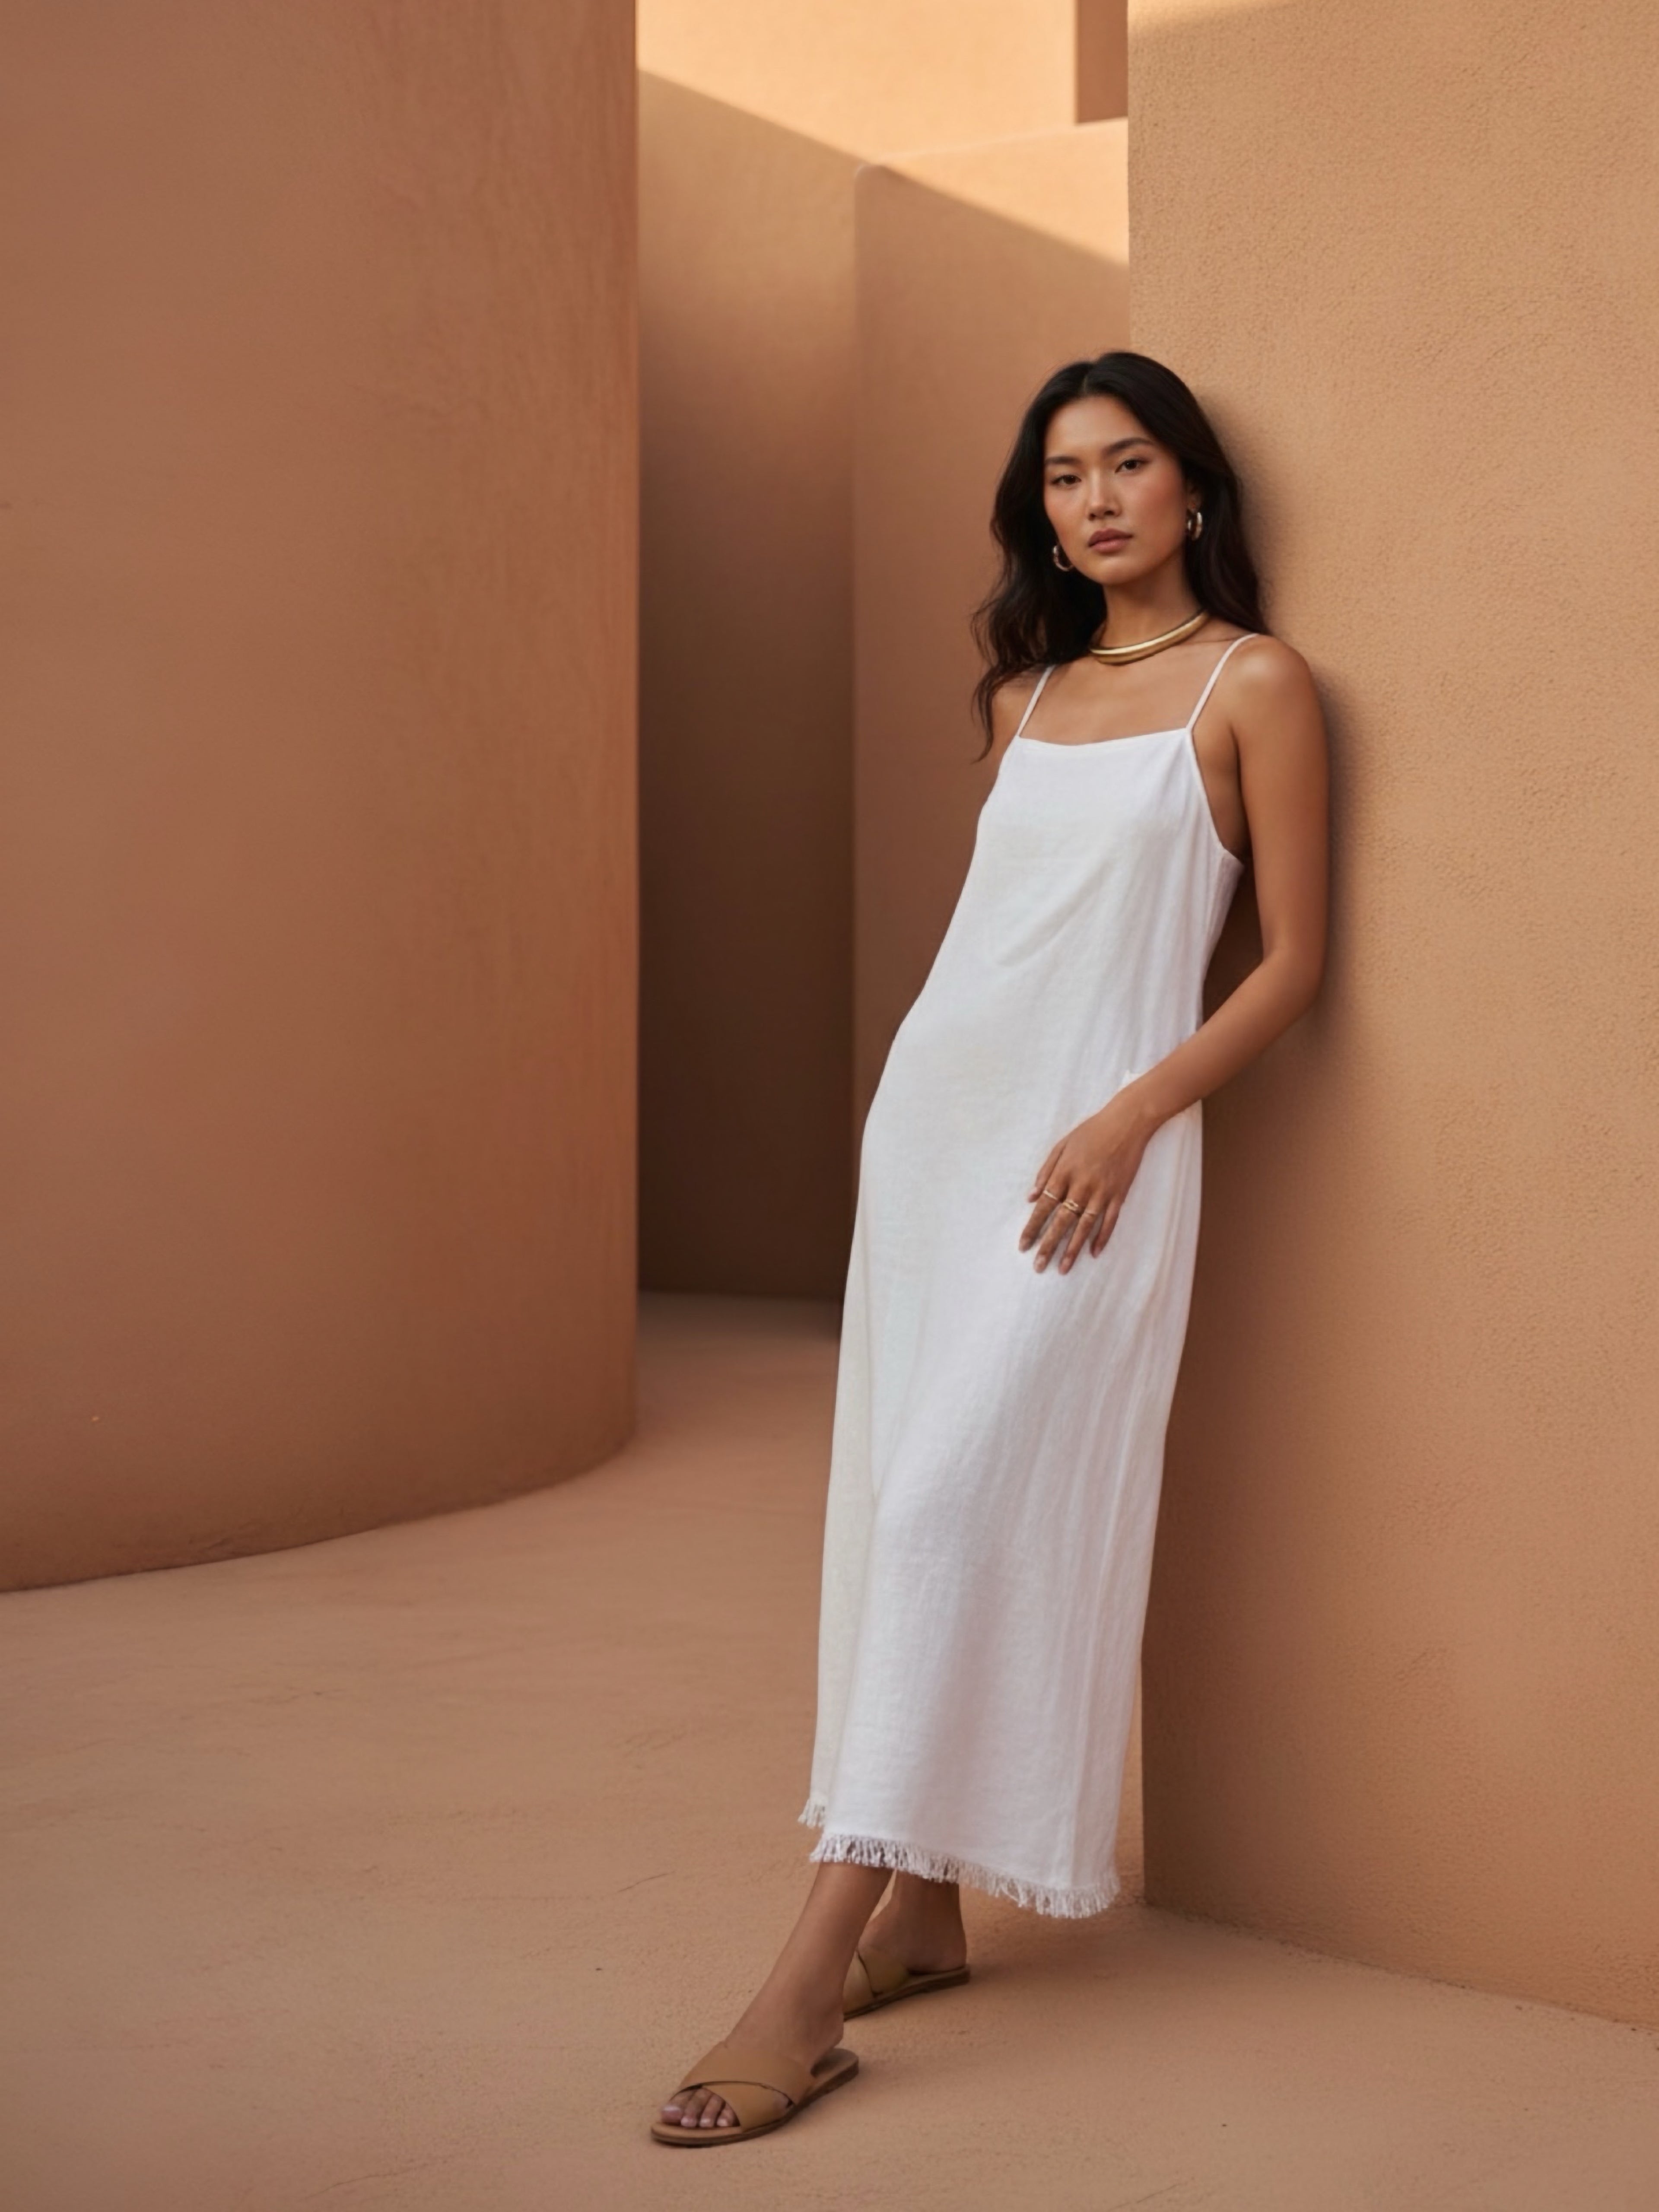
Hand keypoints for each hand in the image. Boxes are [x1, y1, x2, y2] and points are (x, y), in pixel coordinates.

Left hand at [1020, 1092, 1153, 1273]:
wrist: (1127, 1122)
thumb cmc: (1091, 1131)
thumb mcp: (1062, 1145)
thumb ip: (1045, 1171)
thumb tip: (1030, 1197)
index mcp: (1064, 1173)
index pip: (1044, 1206)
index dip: (1032, 1227)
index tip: (1023, 1246)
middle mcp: (1081, 1186)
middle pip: (1061, 1222)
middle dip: (1048, 1246)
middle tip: (1038, 1267)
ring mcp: (1102, 1192)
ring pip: (1085, 1227)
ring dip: (1073, 1249)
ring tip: (1062, 1269)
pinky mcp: (1119, 1195)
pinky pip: (1109, 1221)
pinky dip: (1102, 1238)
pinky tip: (1093, 1253)